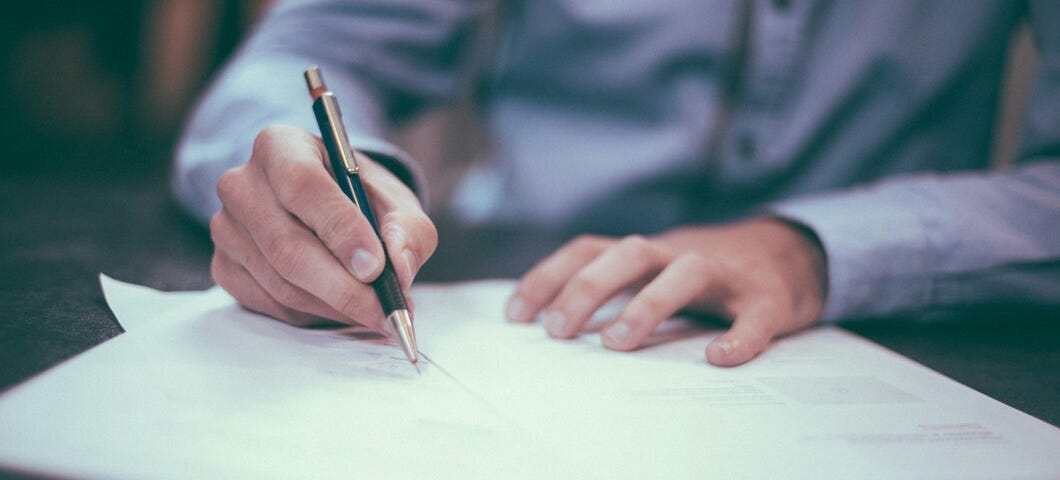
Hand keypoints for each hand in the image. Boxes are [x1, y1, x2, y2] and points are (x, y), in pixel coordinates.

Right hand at [210, 125, 436, 331]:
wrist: (328, 208)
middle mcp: (242, 184)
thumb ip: (407, 230)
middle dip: (343, 287)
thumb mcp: (396, 202)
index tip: (375, 267)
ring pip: (281, 282)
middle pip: (287, 245)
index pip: (302, 185)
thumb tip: (400, 269)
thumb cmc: (360, 198)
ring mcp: (226, 228)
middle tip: (385, 310)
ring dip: (334, 306)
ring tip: (375, 312)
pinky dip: (313, 314)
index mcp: (280, 146)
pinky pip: (270, 303)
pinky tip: (341, 308)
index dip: (340, 229)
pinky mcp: (224, 266)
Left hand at [505, 219, 826, 365]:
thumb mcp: (654, 273)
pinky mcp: (768, 298)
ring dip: (648, 304)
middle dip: (588, 288)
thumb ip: (614, 290)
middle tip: (558, 331)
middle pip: (629, 253)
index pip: (588, 250)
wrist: (790, 254)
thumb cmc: (706, 274)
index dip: (549, 277)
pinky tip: (719, 358)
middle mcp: (680, 253)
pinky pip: (754, 315)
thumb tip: (551, 326)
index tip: (516, 315)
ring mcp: (726, 274)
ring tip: (617, 343)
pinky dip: (739, 336)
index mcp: (647, 252)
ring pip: (686, 272)